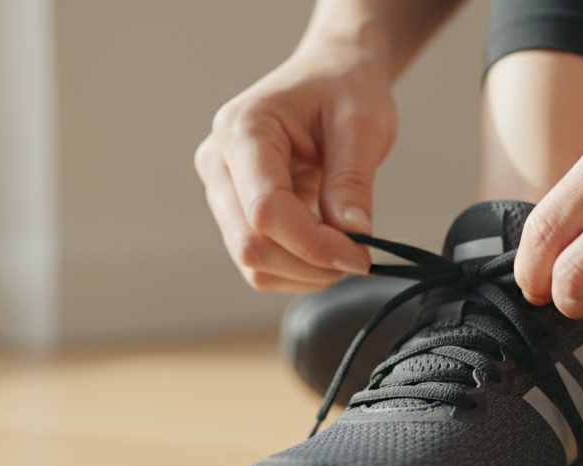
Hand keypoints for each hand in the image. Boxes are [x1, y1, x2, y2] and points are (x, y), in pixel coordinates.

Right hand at [195, 44, 396, 291]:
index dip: (314, 244)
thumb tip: (351, 234)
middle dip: (310, 264)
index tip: (361, 255)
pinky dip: (298, 269)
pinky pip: (260, 261)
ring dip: (305, 273)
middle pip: (251, 242)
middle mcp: (219, 161)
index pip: (266, 208)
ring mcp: (222, 190)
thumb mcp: (363, 125)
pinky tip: (328, 250)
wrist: (330, 74)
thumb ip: (352, 181)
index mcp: (243, 128)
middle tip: (360, 258)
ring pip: (253, 261)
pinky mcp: (236, 211)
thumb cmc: (344, 88)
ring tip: (347, 252)